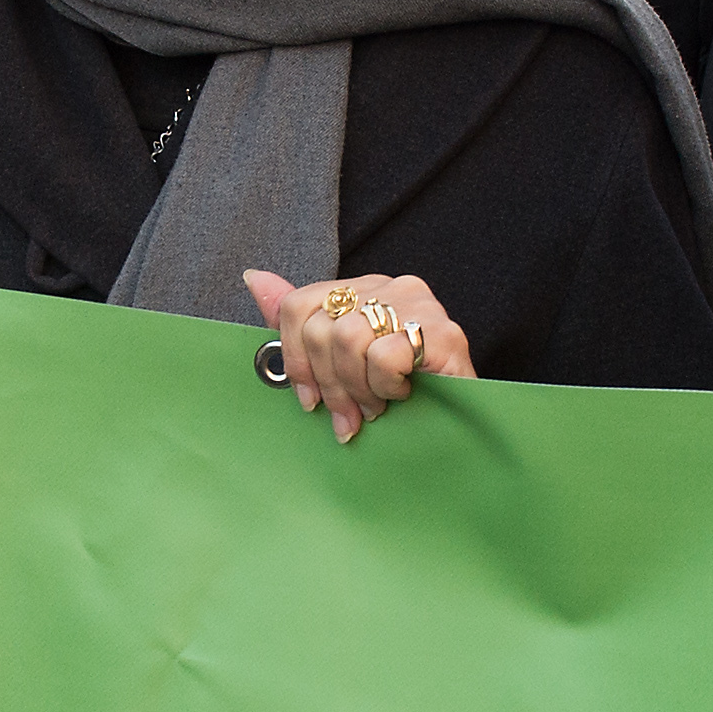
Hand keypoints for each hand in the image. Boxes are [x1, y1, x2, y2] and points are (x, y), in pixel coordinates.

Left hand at [246, 269, 474, 442]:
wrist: (458, 433)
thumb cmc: (397, 397)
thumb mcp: (339, 364)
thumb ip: (300, 324)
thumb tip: (254, 279)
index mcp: (365, 289)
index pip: (299, 305)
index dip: (294, 359)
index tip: (309, 398)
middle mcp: (393, 287)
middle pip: (321, 328)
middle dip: (328, 384)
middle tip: (348, 415)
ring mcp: (421, 306)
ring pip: (348, 340)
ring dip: (358, 389)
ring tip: (377, 405)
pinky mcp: (445, 333)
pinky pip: (384, 355)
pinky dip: (386, 386)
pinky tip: (403, 395)